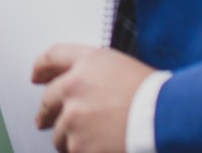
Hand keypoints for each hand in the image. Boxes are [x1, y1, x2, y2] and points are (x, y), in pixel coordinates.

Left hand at [32, 44, 151, 152]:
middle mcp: (73, 88)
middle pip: (48, 100)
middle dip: (46, 112)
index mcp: (87, 63)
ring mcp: (73, 119)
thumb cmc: (154, 96)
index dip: (42, 67)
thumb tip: (76, 83)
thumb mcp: (122, 67)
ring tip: (87, 141)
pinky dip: (80, 152)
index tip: (37, 76)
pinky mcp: (78, 146)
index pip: (53, 57)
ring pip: (58, 133)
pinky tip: (97, 149)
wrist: (164, 120)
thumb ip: (94, 72)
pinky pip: (71, 151)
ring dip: (67, 137)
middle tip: (45, 119)